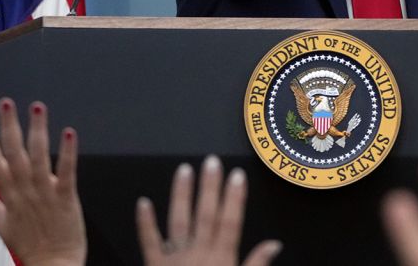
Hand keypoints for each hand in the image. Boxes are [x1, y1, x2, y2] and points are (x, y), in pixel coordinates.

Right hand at [0, 98, 86, 265]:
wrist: (53, 265)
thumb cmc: (31, 245)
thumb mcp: (2, 224)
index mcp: (9, 196)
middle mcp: (24, 191)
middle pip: (14, 153)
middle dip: (9, 126)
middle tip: (6, 102)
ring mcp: (45, 192)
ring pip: (39, 156)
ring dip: (38, 130)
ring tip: (37, 107)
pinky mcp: (66, 196)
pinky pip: (67, 170)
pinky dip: (67, 152)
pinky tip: (69, 132)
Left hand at [136, 156, 280, 265]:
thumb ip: (256, 265)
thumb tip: (275, 243)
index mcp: (221, 261)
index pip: (230, 223)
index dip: (234, 199)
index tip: (236, 175)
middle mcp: (198, 256)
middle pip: (205, 217)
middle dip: (210, 188)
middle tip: (211, 161)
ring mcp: (175, 261)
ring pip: (178, 222)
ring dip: (181, 196)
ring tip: (184, 169)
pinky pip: (149, 243)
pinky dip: (145, 224)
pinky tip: (142, 203)